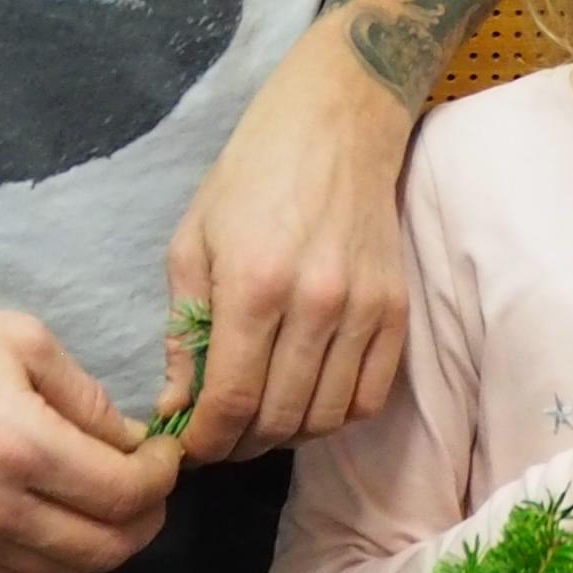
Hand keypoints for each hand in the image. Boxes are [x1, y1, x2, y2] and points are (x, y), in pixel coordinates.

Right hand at [0, 281, 180, 572]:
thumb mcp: (23, 341)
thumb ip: (86, 398)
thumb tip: (130, 441)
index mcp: (23, 446)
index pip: (126, 493)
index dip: (161, 476)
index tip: (163, 453)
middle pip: (107, 548)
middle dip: (145, 518)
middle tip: (145, 482)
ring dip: (101, 544)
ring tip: (101, 501)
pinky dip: (51, 564)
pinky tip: (52, 522)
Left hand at [161, 16, 411, 459]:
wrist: (337, 125)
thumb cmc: (251, 177)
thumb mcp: (193, 242)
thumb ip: (184, 332)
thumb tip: (175, 408)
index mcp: (254, 285)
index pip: (230, 401)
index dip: (206, 441)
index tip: (190, 447)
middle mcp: (315, 304)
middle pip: (278, 419)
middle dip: (239, 444)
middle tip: (220, 437)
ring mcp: (364, 309)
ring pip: (325, 418)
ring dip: (286, 434)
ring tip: (262, 419)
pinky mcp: (397, 311)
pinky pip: (370, 398)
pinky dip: (336, 415)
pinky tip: (308, 398)